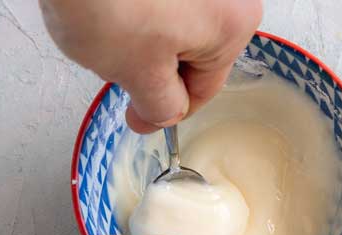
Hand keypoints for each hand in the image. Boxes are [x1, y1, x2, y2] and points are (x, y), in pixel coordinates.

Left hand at [40, 0, 261, 131]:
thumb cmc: (110, 4)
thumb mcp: (137, 74)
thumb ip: (159, 105)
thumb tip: (163, 116)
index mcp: (233, 25)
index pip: (203, 89)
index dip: (164, 109)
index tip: (136, 117)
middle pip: (191, 52)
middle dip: (151, 67)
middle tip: (115, 61)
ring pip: (172, 25)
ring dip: (141, 37)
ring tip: (108, 26)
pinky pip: (158, 2)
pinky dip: (135, 9)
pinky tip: (110, 7)